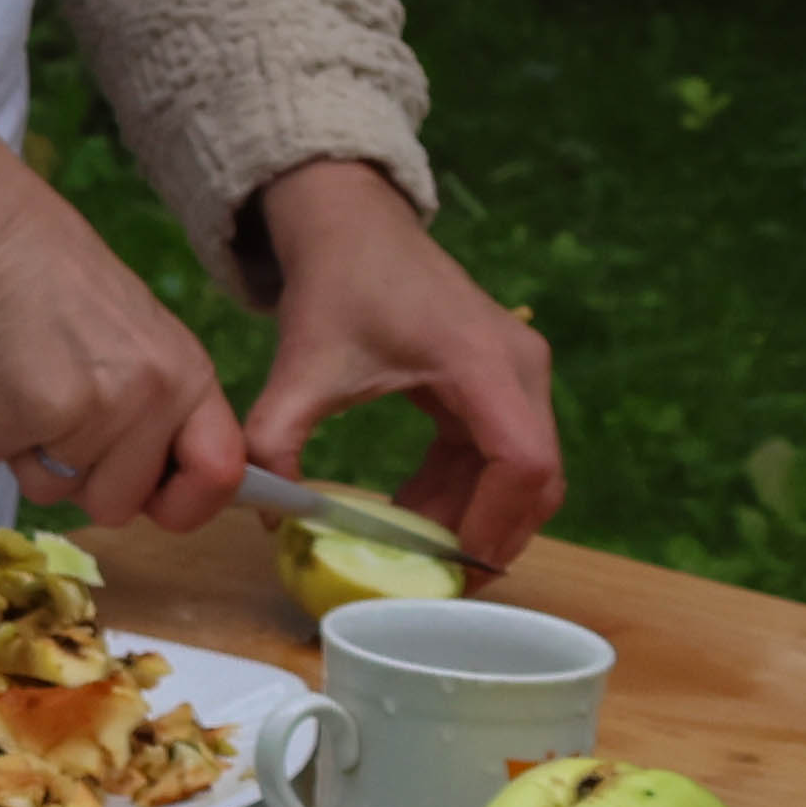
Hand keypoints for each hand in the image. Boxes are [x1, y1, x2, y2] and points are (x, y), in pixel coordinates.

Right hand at [0, 83, 242, 529]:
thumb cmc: (55, 281)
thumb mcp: (139, 340)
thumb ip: (157, 409)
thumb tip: (154, 489)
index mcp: (190, 376)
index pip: (222, 475)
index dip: (184, 506)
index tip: (150, 503)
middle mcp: (156, 396)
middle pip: (121, 505)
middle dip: (78, 479)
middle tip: (55, 418)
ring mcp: (98, 407)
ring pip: (55, 492)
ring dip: (27, 454)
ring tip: (23, 385)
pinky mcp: (36, 409)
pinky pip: (2, 460)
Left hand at [241, 161, 564, 568]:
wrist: (352, 226)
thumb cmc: (336, 286)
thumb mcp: (301, 369)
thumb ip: (275, 441)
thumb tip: (268, 513)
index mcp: (482, 363)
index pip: (522, 462)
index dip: (496, 523)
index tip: (452, 566)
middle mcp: (518, 366)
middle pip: (538, 477)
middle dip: (493, 533)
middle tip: (439, 581)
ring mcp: (519, 372)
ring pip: (524, 471)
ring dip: (476, 514)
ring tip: (416, 550)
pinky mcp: (503, 379)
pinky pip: (503, 451)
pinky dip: (467, 487)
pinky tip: (413, 508)